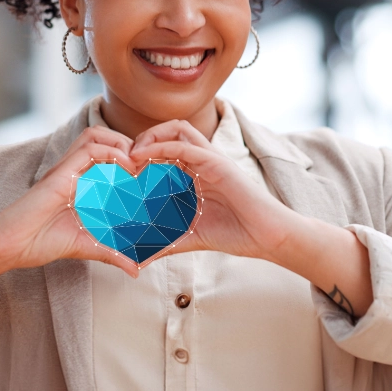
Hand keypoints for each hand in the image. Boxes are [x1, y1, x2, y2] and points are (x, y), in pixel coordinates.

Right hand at [0, 126, 145, 277]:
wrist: (9, 245)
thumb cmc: (39, 243)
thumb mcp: (86, 246)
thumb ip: (111, 253)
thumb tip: (136, 270)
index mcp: (78, 181)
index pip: (106, 153)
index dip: (129, 157)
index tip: (147, 174)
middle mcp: (72, 170)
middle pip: (102, 136)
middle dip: (128, 144)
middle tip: (144, 166)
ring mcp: (65, 169)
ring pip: (95, 135)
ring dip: (119, 143)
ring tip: (134, 165)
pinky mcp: (60, 173)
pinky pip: (89, 149)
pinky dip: (111, 153)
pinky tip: (124, 170)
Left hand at [130, 120, 374, 315]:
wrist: (268, 237)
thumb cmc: (236, 234)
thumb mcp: (190, 238)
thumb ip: (164, 243)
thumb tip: (137, 260)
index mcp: (197, 174)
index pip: (166, 149)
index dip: (142, 154)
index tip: (123, 173)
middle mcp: (203, 162)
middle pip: (170, 131)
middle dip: (143, 139)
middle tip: (124, 160)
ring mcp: (212, 160)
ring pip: (178, 130)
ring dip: (151, 136)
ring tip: (132, 156)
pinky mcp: (219, 164)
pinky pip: (187, 147)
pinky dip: (162, 147)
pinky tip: (143, 159)